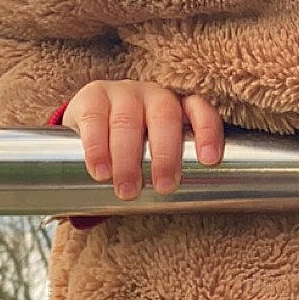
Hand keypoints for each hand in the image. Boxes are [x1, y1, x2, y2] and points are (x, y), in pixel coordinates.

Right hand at [62, 80, 223, 199]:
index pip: (200, 110)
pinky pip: (94, 120)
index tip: (210, 160)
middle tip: (164, 187)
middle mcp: (153, 94)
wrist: (88, 123)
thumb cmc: (134, 145)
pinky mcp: (92, 96)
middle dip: (166, 154)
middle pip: (164, 117)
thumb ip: (170, 170)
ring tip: (127, 190)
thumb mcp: (156, 152)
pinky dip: (97, 148)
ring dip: (128, 158)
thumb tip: (188, 207)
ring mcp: (122, 92)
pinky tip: (100, 171)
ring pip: (127, 121)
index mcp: (178, 105)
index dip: (208, 131)